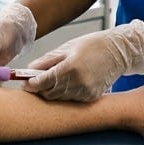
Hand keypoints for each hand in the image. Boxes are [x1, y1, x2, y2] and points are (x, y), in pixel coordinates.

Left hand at [24, 20, 143, 101]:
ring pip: (60, 98)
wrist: (119, 51)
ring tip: (49, 82)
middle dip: (39, 89)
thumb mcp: (67, 48)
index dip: (31, 84)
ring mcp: (86, 91)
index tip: (24, 83)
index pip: (43, 82)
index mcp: (70, 67)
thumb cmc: (93, 45)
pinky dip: (65, 94)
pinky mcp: (91, 97)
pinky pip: (72, 99)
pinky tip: (65, 85)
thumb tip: (29, 70)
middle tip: (33, 83)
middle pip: (50, 93)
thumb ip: (47, 60)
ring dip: (52, 92)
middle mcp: (78, 82)